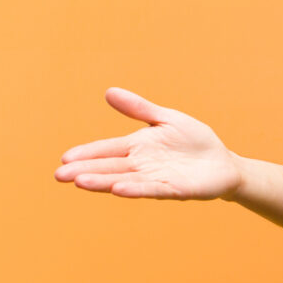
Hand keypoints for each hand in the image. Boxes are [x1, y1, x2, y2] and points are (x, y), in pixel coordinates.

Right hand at [55, 88, 241, 199]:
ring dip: (104, 182)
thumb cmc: (195, 141)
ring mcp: (157, 178)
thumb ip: (139, 109)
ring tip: (81, 183)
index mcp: (137, 147)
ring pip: (125, 180)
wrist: (223, 163)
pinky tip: (119, 189)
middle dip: (86, 171)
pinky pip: (153, 189)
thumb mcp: (166, 119)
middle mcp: (143, 165)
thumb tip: (108, 92)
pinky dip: (137, 189)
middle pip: (109, 167)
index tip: (65, 158)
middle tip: (60, 176)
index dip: (87, 154)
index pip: (107, 149)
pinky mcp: (176, 189)